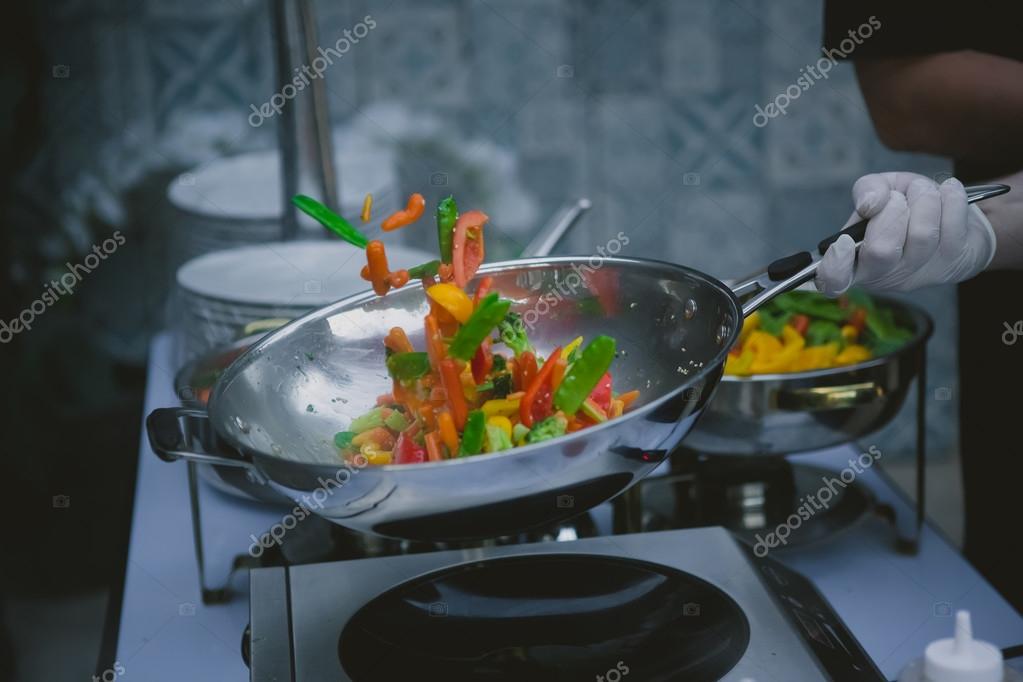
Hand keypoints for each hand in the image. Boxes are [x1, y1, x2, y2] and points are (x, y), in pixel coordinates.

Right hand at [815, 172, 996, 295]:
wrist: (958, 219)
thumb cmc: (910, 208)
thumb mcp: (883, 190)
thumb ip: (869, 188)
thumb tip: (870, 202)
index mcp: (855, 260)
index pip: (833, 281)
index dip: (835, 266)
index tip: (843, 242)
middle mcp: (884, 274)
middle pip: (880, 251)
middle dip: (892, 211)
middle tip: (899, 200)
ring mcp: (919, 273)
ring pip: (921, 234)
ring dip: (924, 198)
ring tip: (924, 192)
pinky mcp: (953, 264)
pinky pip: (952, 224)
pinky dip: (951, 197)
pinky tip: (948, 193)